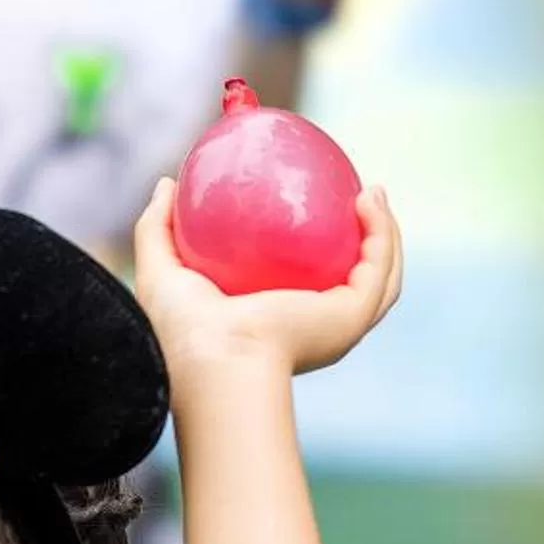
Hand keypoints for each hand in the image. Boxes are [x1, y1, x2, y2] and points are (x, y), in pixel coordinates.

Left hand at [130, 177, 402, 381]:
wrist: (208, 360)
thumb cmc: (179, 331)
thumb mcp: (161, 270)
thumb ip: (158, 228)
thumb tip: (168, 184)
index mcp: (275, 327)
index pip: (306, 291)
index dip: (317, 256)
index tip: (315, 210)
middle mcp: (312, 331)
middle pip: (354, 285)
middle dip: (367, 246)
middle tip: (356, 199)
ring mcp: (338, 326)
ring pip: (381, 277)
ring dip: (385, 234)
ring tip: (372, 193)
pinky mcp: (353, 315)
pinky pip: (378, 266)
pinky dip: (382, 232)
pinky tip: (368, 197)